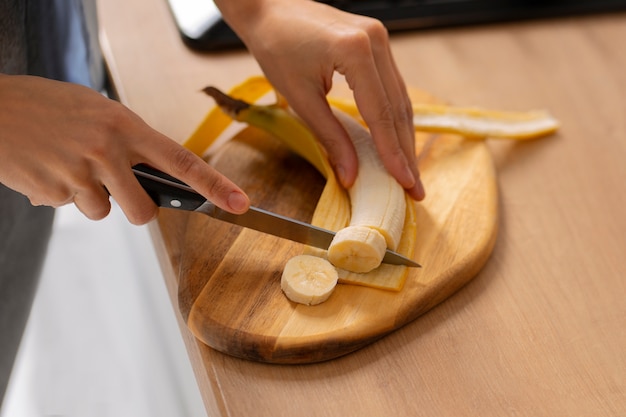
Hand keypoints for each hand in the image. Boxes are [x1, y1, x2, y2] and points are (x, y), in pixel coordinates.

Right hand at [0, 75, 248, 223]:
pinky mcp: (52, 191)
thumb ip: (127, 142)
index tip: (240, 204)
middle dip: (137, 210)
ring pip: (102, 212)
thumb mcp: (97, 110)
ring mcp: (78, 174)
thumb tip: (150, 175)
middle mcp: (107, 151)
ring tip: (66, 164)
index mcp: (126, 126)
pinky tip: (45, 167)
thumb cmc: (47, 105)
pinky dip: (59, 194)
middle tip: (118, 190)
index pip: (181, 161)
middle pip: (143, 211)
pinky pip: (68, 207)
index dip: (214, 186)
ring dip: (89, 197)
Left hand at [216, 0, 424, 199]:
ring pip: (400, 97)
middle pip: (398, 107)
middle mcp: (376, 40)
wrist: (269, 9)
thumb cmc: (276, 48)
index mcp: (355, 51)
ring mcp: (379, 37)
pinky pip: (391, 85)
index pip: (381, 113)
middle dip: (406, 151)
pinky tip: (396, 140)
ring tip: (408, 170)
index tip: (405, 183)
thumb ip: (330, 136)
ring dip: (403, 136)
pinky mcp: (376, 41)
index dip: (393, 153)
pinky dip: (393, 116)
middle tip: (415, 187)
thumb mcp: (300, 97)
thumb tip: (351, 175)